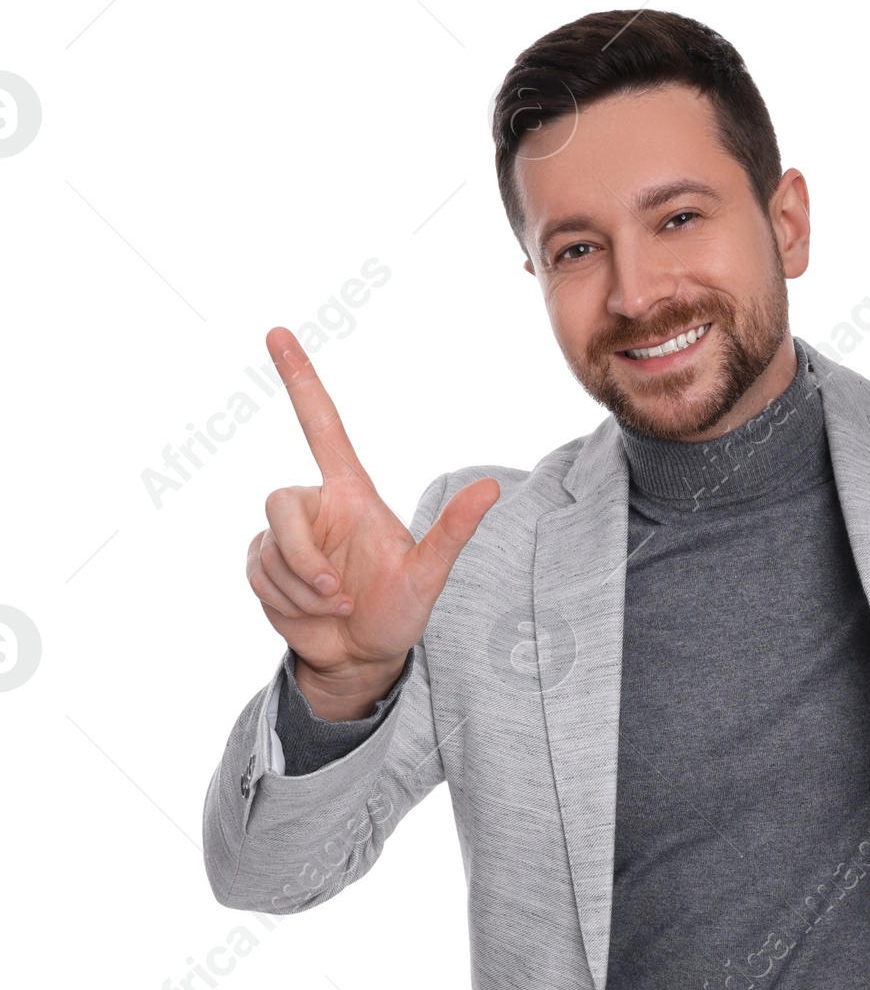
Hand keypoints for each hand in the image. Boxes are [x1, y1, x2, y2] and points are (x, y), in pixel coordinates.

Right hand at [246, 330, 498, 716]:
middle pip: (279, 502)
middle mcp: (315, 506)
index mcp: (350, 492)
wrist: (362, 656)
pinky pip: (258, 575)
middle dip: (303, 557)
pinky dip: (288, 604)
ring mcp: (285, 537)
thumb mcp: (429, 575)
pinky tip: (312, 615)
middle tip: (338, 595)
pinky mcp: (263, 566)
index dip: (301, 380)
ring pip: (270, 550)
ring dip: (303, 591)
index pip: (321, 425)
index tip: (278, 332)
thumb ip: (453, 531)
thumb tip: (492, 488)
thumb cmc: (399, 611)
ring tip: (337, 609)